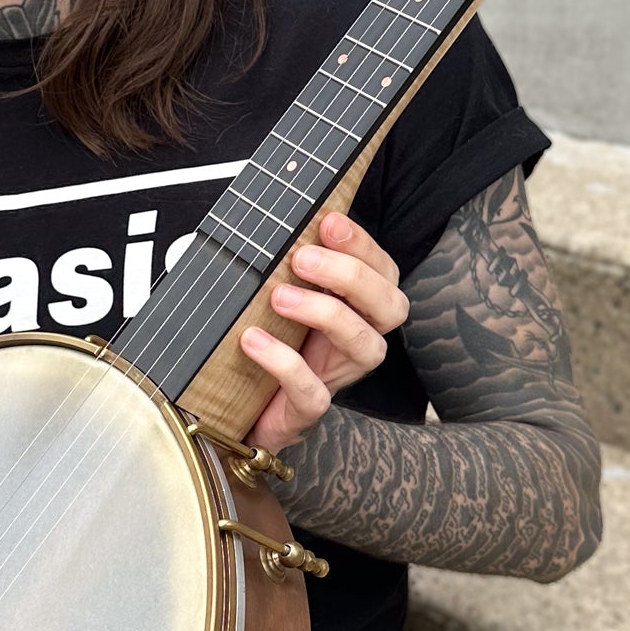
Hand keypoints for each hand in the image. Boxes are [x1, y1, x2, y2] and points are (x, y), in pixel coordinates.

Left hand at [240, 213, 409, 452]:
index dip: (362, 245)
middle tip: (302, 258)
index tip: (329, 221)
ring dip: (325, 313)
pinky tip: (254, 340)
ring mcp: (340, 376)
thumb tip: (269, 223)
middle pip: (390, 305)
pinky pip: (312, 392)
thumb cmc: (270, 339)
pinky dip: (285, 364)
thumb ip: (289, 264)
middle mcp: (361, 339)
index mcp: (361, 307)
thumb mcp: (281, 294)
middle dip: (350, 276)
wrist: (239, 406)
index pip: (383, 270)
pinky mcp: (310, 409)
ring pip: (365, 346)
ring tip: (279, 296)